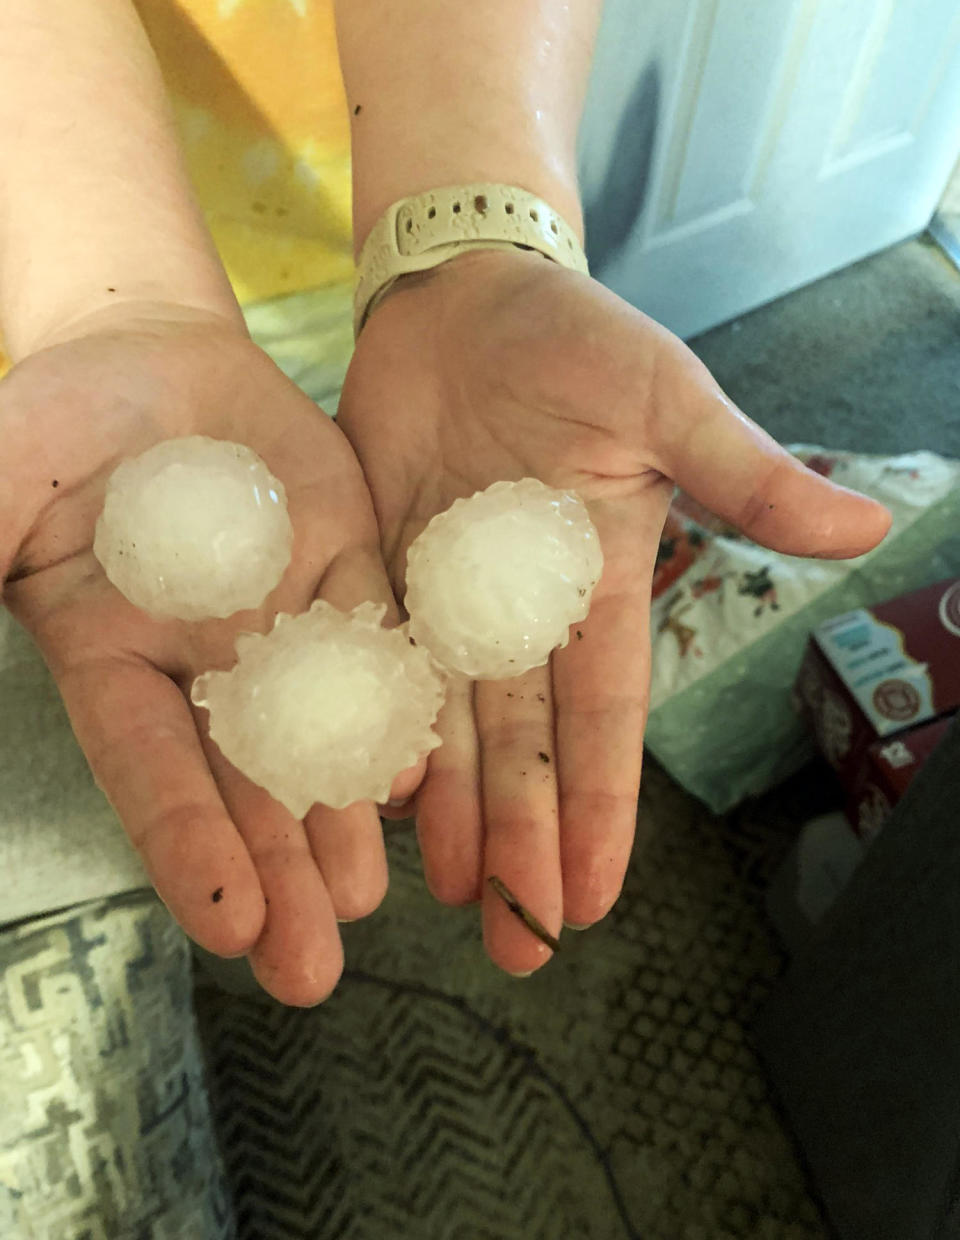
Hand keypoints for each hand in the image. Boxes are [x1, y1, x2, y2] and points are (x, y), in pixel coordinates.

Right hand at [0, 304, 419, 1005]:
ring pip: (321, 730)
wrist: (151, 362)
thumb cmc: (58, 424)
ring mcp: (282, 618)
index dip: (187, 845)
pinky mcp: (347, 567)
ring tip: (370, 899)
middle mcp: (207, 662)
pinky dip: (398, 701)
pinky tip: (418, 774)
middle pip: (247, 781)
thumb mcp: (2, 482)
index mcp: (116, 659)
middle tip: (314, 969)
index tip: (229, 926)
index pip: (151, 768)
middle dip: (280, 872)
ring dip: (344, 815)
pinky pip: (379, 637)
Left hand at [337, 250, 890, 974]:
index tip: (594, 897)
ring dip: (451, 813)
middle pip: (523, 747)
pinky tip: (369, 800)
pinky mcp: (381, 573)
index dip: (598, 809)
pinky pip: (378, 668)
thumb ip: (744, 477)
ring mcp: (448, 597)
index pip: (602, 720)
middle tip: (520, 943)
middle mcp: (524, 612)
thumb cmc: (577, 338)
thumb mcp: (667, 403)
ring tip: (450, 899)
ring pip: (450, 727)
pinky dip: (376, 732)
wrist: (463, 296)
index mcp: (599, 586)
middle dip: (524, 842)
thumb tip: (866, 532)